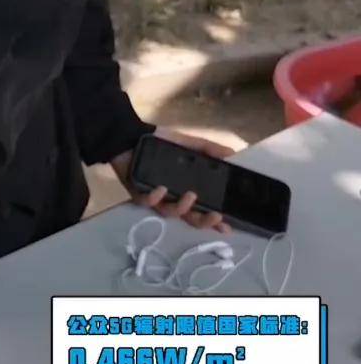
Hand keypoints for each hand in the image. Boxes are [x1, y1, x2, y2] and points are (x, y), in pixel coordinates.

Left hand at [110, 128, 237, 233]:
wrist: (131, 136)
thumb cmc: (161, 144)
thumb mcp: (188, 144)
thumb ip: (209, 149)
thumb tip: (233, 154)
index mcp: (184, 189)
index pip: (202, 209)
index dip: (213, 220)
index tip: (227, 227)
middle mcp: (172, 198)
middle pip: (189, 218)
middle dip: (204, 221)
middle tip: (216, 215)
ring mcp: (155, 198)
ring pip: (170, 212)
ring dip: (182, 207)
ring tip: (191, 195)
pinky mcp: (138, 194)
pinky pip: (147, 202)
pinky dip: (155, 197)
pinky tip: (161, 189)